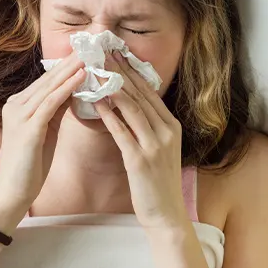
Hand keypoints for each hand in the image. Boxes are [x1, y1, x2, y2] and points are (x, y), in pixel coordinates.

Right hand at [0, 52, 85, 214]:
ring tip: (90, 54)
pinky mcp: (27, 128)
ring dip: (72, 69)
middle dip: (71, 60)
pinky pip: (50, 103)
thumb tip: (73, 91)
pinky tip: (81, 76)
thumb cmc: (30, 163)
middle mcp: (17, 104)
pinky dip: (66, 88)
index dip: (67, 65)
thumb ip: (56, 109)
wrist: (12, 192)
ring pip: (50, 86)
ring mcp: (20, 115)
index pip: (48, 80)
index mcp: (20, 104)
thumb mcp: (46, 130)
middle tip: (91, 44)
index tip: (85, 52)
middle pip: (49, 78)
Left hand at [94, 52, 186, 228]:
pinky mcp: (140, 159)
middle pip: (141, 94)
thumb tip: (127, 103)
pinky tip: (96, 101)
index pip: (150, 92)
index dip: (132, 71)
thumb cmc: (157, 180)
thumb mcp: (159, 147)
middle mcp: (167, 131)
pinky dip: (109, 114)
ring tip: (98, 70)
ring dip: (114, 86)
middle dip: (121, 71)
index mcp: (171, 125)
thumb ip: (147, 125)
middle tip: (104, 53)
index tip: (118, 54)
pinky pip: (122, 131)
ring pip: (133, 108)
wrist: (166, 214)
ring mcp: (155, 145)